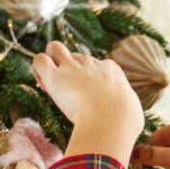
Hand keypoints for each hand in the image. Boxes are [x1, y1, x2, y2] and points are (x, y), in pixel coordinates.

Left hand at [32, 41, 142, 164]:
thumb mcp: (131, 109)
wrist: (112, 119)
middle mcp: (91, 63)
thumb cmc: (125, 120)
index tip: (85, 97)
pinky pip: (39, 60)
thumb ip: (126, 107)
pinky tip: (43, 85)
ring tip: (51, 84)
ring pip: (55, 47)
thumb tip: (129, 115)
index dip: (86, 79)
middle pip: (75, 56)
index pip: (95, 65)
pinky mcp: (54, 76)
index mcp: (110, 70)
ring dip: (50, 61)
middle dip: (68, 68)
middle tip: (66, 91)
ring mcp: (72, 67)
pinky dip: (38, 69)